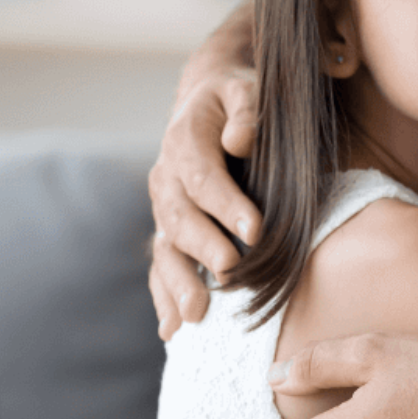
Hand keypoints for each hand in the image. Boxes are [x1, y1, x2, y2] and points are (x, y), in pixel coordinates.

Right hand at [149, 12, 264, 340]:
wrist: (209, 103)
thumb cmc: (238, 98)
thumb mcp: (246, 88)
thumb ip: (246, 109)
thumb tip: (239, 139)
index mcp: (184, 140)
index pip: (202, 176)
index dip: (226, 204)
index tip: (255, 231)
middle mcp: (166, 177)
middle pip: (179, 217)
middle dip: (204, 247)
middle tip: (231, 272)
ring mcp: (164, 207)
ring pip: (165, 248)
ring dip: (179, 282)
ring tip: (197, 315)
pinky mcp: (169, 230)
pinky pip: (162, 265)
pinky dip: (164, 297)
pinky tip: (172, 330)